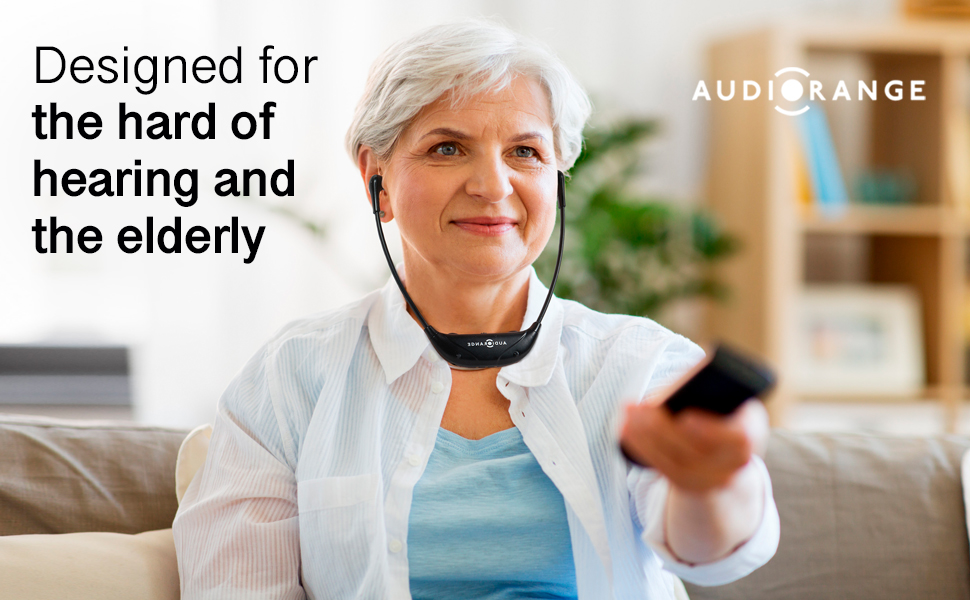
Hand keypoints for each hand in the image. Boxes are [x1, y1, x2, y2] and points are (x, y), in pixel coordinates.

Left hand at [619, 399, 768, 492]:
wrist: (727, 456)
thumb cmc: (720, 413)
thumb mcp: (723, 399)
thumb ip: (705, 387)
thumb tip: (681, 385)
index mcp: (751, 432)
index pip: (740, 438)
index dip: (712, 430)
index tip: (685, 417)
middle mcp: (736, 463)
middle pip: (698, 452)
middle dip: (664, 429)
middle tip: (640, 408)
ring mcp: (713, 480)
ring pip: (678, 462)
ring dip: (647, 436)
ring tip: (628, 414)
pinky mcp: (690, 486)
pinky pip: (664, 469)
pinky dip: (643, 448)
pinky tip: (626, 430)